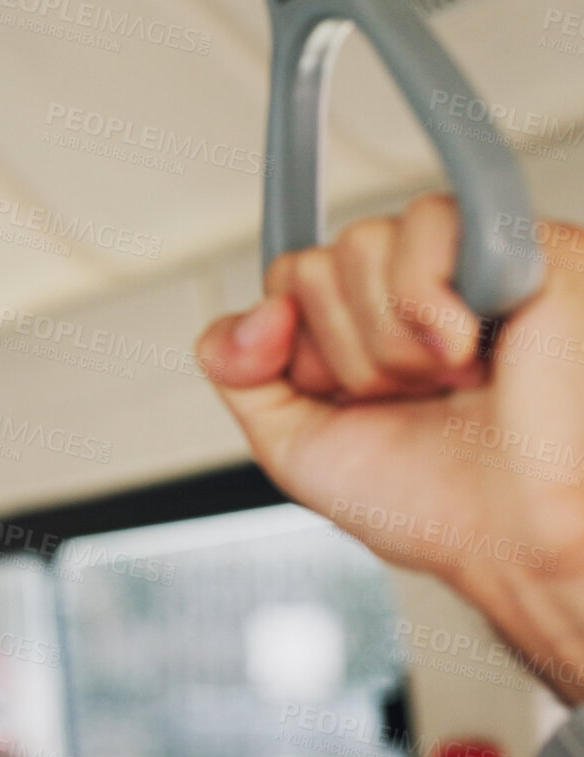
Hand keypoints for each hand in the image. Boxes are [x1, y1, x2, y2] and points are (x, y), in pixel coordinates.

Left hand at [198, 194, 583, 702]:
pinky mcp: (521, 247)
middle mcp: (410, 288)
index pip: (283, 283)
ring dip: (392, 342)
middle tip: (415, 396)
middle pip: (312, 266)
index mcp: (360, 325)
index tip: (351, 398)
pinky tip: (472, 352)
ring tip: (450, 379)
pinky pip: (429, 223)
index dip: (299, 352)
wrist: (515, 534)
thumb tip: (255, 310)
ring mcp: (464, 262)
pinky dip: (430, 304)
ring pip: (360, 243)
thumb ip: (236, 369)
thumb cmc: (431, 502)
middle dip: (347, 354)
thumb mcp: (292, 441)